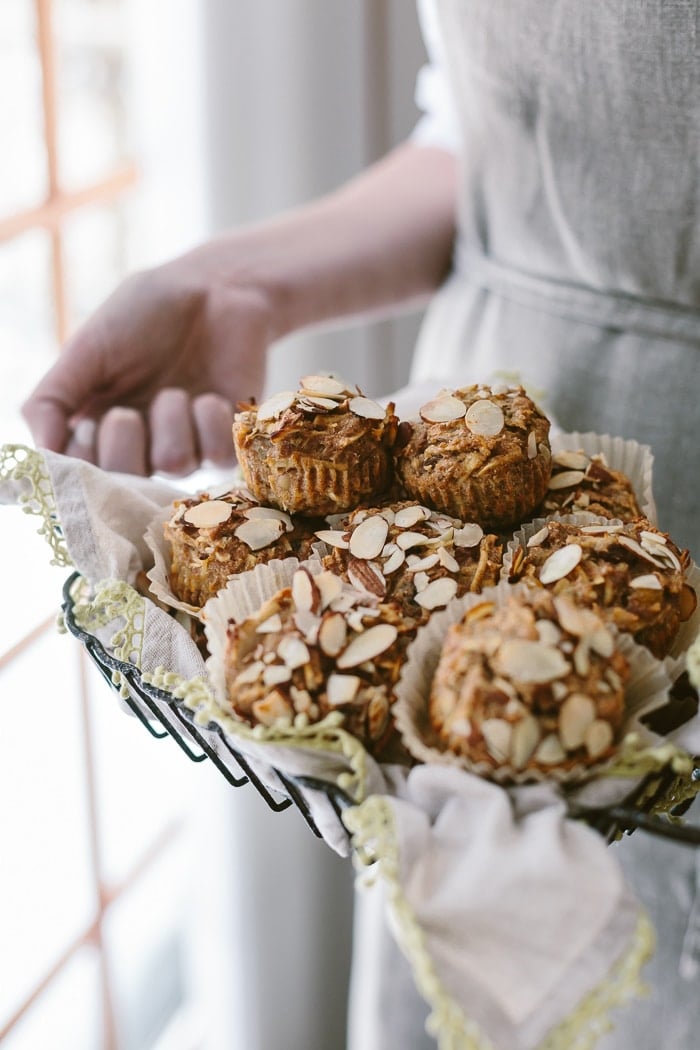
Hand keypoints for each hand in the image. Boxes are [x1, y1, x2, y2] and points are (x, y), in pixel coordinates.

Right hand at [22, 249, 270, 474]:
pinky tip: (209, 395)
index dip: (84, 462)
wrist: (213, 287)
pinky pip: (216, 456)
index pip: (84, 475)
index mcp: (100, 427)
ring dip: (171, 421)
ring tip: (176, 390)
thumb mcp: (85, 350)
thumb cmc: (145, 313)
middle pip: (126, 482)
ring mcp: (187, 442)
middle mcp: (143, 443)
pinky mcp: (227, 437)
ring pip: (173, 465)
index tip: (88, 425)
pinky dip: (209, 420)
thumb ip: (52, 401)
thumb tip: (41, 451)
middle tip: (127, 412)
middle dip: (123, 444)